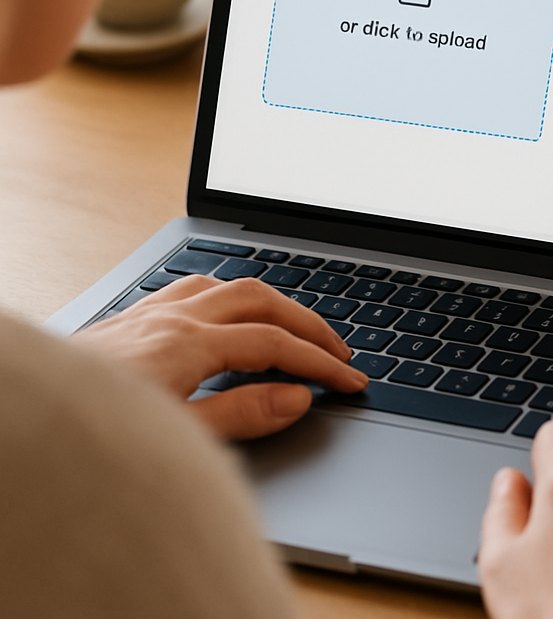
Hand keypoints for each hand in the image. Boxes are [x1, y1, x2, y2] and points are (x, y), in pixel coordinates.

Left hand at [73, 275, 368, 439]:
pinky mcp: (131, 318)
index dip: (320, 363)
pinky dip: (230, 296)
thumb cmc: (91, 434)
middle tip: (339, 351)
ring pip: (230, 285)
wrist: (21, 417)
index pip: (275, 346)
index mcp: (187, 344)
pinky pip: (196, 288)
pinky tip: (230, 314)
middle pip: (262, 300)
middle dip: (309, 324)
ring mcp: (150, 312)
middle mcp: (172, 317)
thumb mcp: (173, 437)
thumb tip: (296, 397)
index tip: (350, 381)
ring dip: (273, 303)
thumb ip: (240, 414)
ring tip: (298, 329)